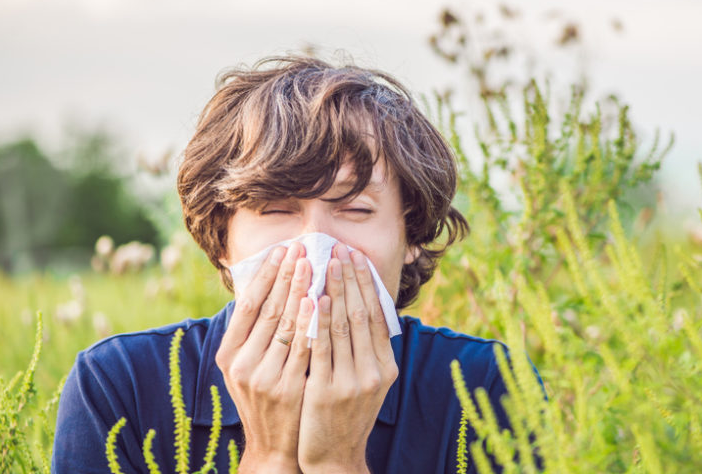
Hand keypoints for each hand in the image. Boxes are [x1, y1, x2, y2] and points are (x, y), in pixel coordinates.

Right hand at [215, 242, 312, 473]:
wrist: (274, 447)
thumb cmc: (264, 398)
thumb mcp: (247, 366)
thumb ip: (253, 332)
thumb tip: (266, 284)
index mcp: (228, 354)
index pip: (248, 304)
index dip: (266, 275)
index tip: (281, 249)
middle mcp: (242, 364)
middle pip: (268, 309)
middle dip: (286, 275)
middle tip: (301, 247)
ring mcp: (264, 377)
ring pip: (286, 325)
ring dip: (301, 290)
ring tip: (313, 263)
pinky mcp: (288, 388)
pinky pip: (303, 348)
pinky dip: (312, 322)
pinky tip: (320, 300)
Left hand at [298, 245, 398, 473]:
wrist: (333, 458)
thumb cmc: (344, 415)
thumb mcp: (365, 383)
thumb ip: (364, 351)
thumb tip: (359, 308)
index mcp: (385, 367)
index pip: (377, 315)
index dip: (366, 283)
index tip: (356, 256)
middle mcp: (374, 372)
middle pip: (362, 314)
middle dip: (350, 278)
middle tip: (340, 249)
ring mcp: (352, 382)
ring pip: (343, 326)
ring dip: (335, 290)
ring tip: (326, 263)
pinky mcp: (327, 391)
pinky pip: (322, 347)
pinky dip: (320, 320)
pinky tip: (315, 298)